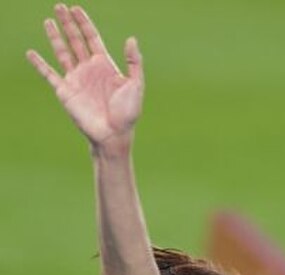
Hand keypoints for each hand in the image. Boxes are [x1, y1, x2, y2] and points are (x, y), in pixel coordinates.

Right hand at [27, 4, 143, 146]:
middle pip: (75, 40)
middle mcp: (88, 70)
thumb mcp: (135, 85)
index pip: (92, 38)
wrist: (114, 134)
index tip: (76, 9)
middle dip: (68, 24)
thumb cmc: (127, 113)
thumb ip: (134, 62)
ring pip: (62, 53)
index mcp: (105, 65)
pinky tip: (31, 53)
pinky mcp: (65, 91)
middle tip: (59, 6)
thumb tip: (131, 39)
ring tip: (48, 21)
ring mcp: (76, 80)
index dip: (84, 23)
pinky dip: (39, 64)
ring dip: (55, 37)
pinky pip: (49, 74)